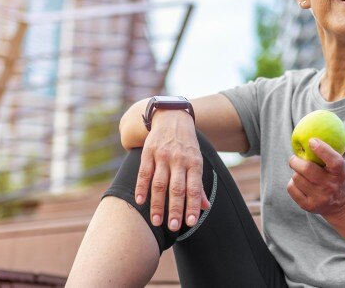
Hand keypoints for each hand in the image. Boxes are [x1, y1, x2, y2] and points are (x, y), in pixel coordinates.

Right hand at [134, 111, 210, 231]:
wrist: (171, 116)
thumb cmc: (186, 144)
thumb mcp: (196, 160)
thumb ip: (199, 185)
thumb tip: (205, 207)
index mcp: (194, 163)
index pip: (194, 188)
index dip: (192, 206)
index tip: (190, 223)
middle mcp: (179, 159)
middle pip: (176, 188)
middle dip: (175, 209)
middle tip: (173, 227)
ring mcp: (162, 156)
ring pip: (159, 183)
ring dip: (157, 204)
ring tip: (155, 221)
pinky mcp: (148, 152)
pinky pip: (143, 173)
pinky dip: (141, 188)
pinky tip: (139, 202)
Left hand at [287, 128, 344, 216]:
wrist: (340, 205)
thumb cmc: (341, 175)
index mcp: (340, 173)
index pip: (333, 160)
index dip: (322, 149)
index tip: (312, 140)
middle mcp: (330, 186)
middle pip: (308, 170)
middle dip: (296, 160)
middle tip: (294, 157)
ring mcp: (319, 197)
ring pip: (297, 178)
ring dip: (295, 172)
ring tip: (299, 170)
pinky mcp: (308, 206)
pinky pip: (292, 189)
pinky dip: (292, 183)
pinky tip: (298, 182)